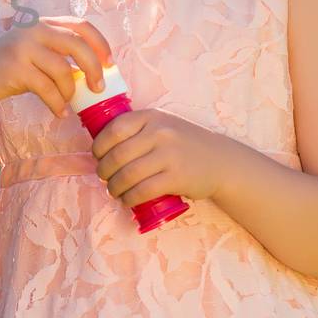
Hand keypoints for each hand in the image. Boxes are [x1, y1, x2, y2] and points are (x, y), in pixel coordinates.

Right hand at [0, 15, 112, 115]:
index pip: (81, 25)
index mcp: (42, 23)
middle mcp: (33, 30)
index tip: (109, 63)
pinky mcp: (15, 69)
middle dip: (93, 68)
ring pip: (63, 70)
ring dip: (71, 91)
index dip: (100, 43)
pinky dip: (57, 104)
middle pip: (77, 45)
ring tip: (68, 103)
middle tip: (98, 88)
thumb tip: (93, 71)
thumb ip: (58, 52)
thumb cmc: (8, 68)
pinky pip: (47, 89)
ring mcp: (23, 48)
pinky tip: (59, 112)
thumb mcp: (33, 51)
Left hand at [91, 109, 237, 207]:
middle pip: (117, 155)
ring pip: (128, 175)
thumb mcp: (162, 125)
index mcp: (151, 117)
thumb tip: (101, 147)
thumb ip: (137, 129)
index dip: (99, 146)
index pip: (114, 129)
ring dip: (114, 187)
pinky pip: (143, 191)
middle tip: (104, 177)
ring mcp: (169, 155)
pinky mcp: (177, 177)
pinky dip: (129, 198)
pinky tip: (127, 200)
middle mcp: (160, 133)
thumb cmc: (183, 143)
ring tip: (114, 191)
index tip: (97, 156)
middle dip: (103, 170)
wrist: (220, 160)